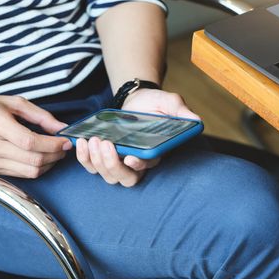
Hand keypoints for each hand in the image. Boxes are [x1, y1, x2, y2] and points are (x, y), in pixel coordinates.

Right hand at [0, 95, 71, 177]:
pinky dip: (36, 168)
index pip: (30, 142)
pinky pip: (21, 174)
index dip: (52, 144)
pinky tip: (41, 158)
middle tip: (64, 147)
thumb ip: (39, 115)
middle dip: (55, 155)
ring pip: (29, 171)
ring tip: (55, 153)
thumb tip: (61, 127)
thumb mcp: (11, 102)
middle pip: (32, 160)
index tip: (65, 140)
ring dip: (48, 164)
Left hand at [75, 89, 199, 186]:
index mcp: (154, 153)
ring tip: (92, 140)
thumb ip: (180, 111)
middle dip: (111, 165)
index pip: (147, 167)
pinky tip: (82, 142)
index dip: (138, 166)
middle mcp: (136, 162)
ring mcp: (118, 160)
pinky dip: (84, 157)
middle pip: (124, 178)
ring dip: (96, 161)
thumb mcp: (169, 103)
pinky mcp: (103, 155)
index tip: (131, 159)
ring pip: (106, 174)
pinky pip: (91, 165)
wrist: (138, 99)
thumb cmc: (155, 104)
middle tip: (104, 144)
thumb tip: (196, 121)